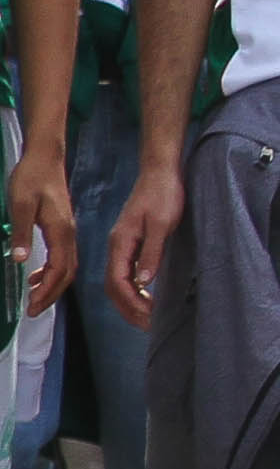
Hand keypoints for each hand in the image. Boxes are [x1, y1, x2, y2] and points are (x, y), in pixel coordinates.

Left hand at [10, 142, 68, 313]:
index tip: (32, 306)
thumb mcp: (20, 205)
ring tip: (35, 297)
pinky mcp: (62, 227)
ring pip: (67, 266)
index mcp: (61, 231)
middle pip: (67, 272)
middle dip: (51, 294)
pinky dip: (52, 271)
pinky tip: (36, 274)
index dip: (47, 290)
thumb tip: (20, 261)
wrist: (45, 158)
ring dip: (52, 284)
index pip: (59, 269)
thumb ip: (22, 233)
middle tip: (33, 310)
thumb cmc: (32, 178)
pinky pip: (63, 256)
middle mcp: (68, 234)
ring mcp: (67, 231)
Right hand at [103, 154, 178, 327]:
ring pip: (120, 281)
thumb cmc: (163, 195)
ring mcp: (124, 244)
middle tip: (150, 325)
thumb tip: (144, 282)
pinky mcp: (132, 242)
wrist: (161, 173)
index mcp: (121, 243)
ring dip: (132, 301)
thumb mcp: (162, 224)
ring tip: (150, 317)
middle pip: (115, 287)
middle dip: (130, 309)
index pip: (118, 282)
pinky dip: (135, 289)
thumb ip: (152, 253)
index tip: (149, 317)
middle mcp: (117, 246)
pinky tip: (148, 296)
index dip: (131, 303)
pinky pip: (127, 272)